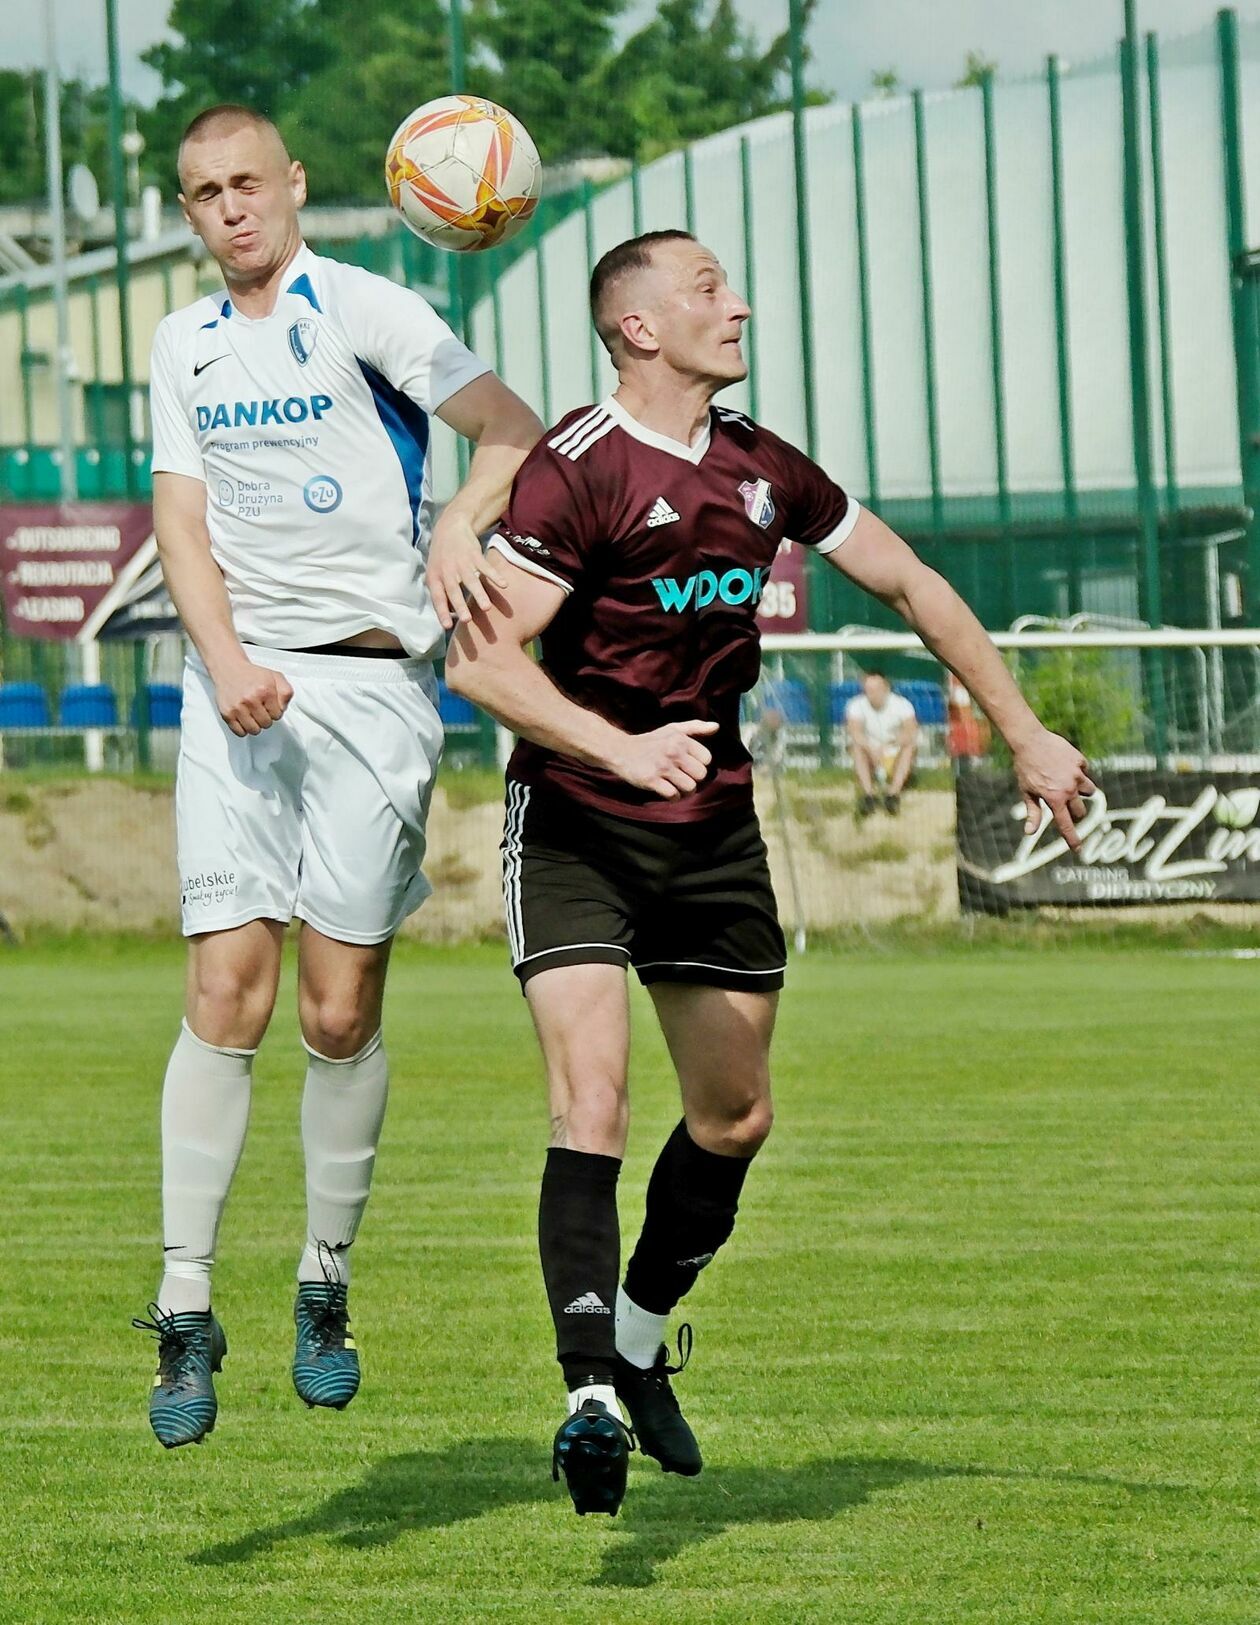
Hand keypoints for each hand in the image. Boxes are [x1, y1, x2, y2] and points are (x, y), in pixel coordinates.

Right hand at [214, 661, 292, 736]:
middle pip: (266, 724)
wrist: (229, 669)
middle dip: (265, 718)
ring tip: (252, 714)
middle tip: (260, 709)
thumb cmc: (252, 675)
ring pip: (254, 730)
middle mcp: (251, 699)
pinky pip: (240, 732)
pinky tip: (244, 718)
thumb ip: (286, 692)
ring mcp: (238, 707)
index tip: (269, 705)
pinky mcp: (227, 714)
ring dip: (255, 725)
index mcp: (265, 690)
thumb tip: (283, 708)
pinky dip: (243, 728)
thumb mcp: (275, 677)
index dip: (275, 711)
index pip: (277, 715)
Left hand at [427, 509, 508, 630]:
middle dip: (460, 605)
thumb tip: (448, 615)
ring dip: (479, 594)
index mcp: (435, 576)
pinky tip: (504, 585)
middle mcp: (446, 570)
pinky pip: (485, 566)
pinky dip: (495, 575)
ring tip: (486, 608)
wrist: (450, 527)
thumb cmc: (442, 556)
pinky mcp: (474, 554)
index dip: (442, 612)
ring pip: (470, 580)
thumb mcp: (435, 572)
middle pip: (453, 589)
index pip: (437, 597)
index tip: (447, 627)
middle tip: (467, 620)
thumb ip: (440, 592)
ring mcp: (461, 561)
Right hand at [609, 720, 719, 799]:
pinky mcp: (651, 780)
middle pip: (700, 775)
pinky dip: (673, 797)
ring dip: (685, 791)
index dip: (700, 764)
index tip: (689, 765)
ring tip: (677, 786)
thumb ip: (695, 727)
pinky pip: (673, 795)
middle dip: (694, 779)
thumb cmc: (651, 741)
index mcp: (681, 739)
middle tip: (683, 777)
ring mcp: (662, 767)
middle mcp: (673, 752)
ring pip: (689, 787)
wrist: (622, 751)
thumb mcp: (673, 729)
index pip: (707, 759)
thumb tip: (716, 726)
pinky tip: (667, 791)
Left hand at [1013, 727, 1096, 849]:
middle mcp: (1069, 789)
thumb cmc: (1025, 768)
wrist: (1029, 741)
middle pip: (1081, 811)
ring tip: (1068, 784)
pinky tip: (1066, 766)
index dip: (1072, 839)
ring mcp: (1077, 774)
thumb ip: (1033, 813)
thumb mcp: (1027, 792)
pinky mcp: (1080, 761)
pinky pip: (1085, 771)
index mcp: (1055, 799)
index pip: (1066, 825)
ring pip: (1089, 790)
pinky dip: (1078, 772)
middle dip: (1076, 812)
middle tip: (1066, 805)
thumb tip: (1030, 833)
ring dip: (1082, 792)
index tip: (1078, 849)